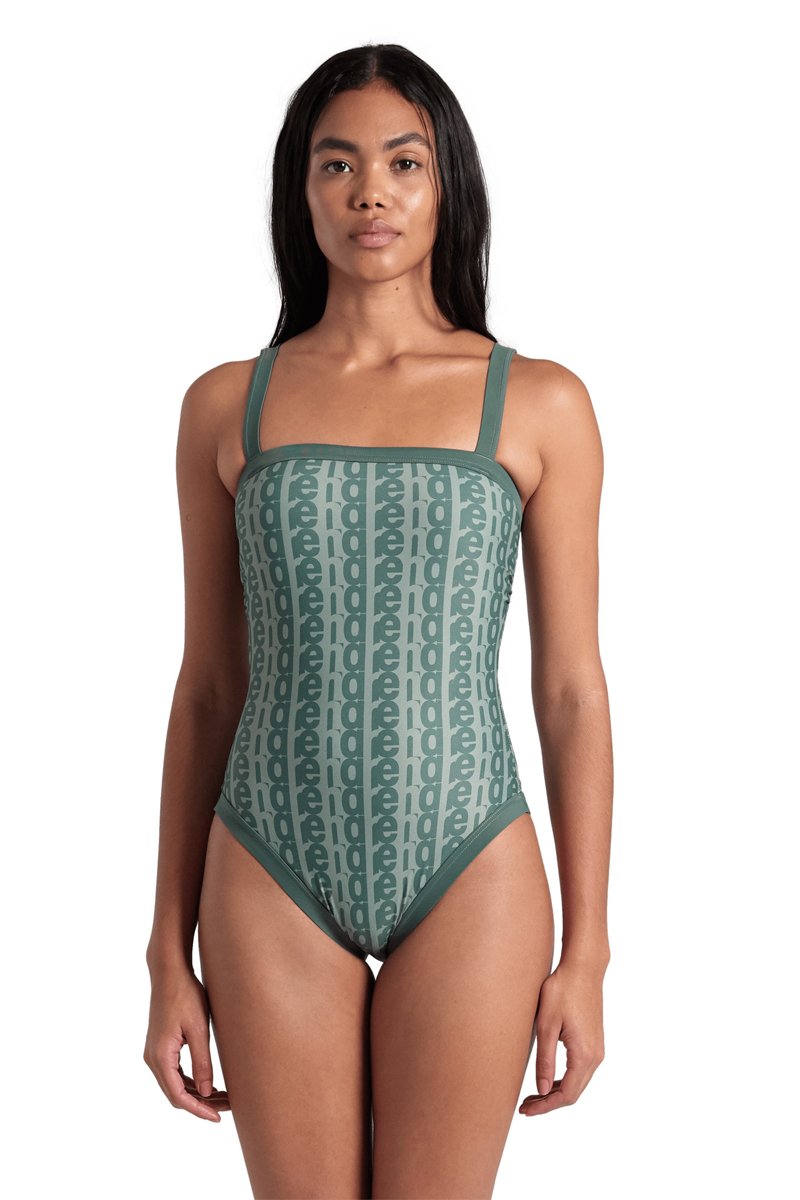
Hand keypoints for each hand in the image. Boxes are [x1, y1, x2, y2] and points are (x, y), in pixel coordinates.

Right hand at [143, 967, 229, 1121]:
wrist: (169, 972)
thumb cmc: (185, 995)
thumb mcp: (198, 1029)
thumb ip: (202, 1062)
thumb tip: (206, 1092)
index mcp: (161, 1056)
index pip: (178, 1096)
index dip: (198, 1110)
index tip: (218, 1118)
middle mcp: (153, 1059)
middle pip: (176, 1094)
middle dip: (201, 1104)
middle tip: (228, 1107)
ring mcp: (154, 1053)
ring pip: (175, 1085)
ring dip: (197, 1094)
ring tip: (223, 1097)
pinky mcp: (160, 1047)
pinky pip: (174, 1073)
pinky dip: (190, 1082)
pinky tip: (209, 1083)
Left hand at [518, 959, 605, 1115]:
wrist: (583, 968)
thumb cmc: (562, 991)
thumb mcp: (547, 1024)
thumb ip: (545, 1059)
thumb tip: (541, 1089)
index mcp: (584, 1055)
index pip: (566, 1094)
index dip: (545, 1106)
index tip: (525, 1110)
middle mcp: (595, 1057)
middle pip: (573, 1093)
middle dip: (548, 1103)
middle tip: (525, 1107)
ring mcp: (597, 1050)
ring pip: (577, 1083)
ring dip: (556, 1093)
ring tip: (532, 1096)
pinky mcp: (594, 1042)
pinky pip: (580, 1071)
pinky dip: (563, 1080)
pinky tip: (547, 1078)